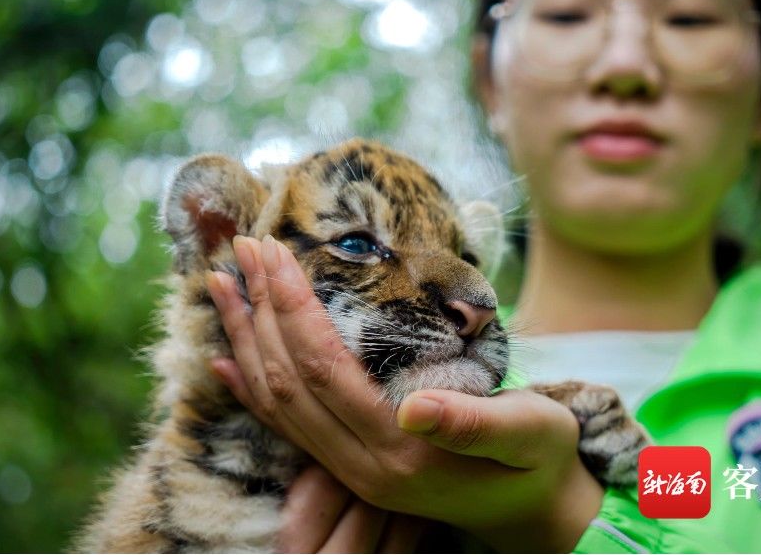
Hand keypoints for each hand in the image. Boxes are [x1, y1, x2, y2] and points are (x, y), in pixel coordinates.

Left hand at [206, 235, 603, 551]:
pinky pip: (286, 428)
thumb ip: (474, 425)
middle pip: (289, 379)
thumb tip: (415, 408)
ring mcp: (350, 471)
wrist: (533, 512)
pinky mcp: (349, 468)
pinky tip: (226, 361)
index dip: (293, 307)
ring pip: (277, 401)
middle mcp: (363, 465)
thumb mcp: (530, 435)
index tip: (273, 252)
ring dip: (246, 339)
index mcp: (402, 450)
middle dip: (260, 308)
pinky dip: (251, 390)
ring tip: (222, 286)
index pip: (326, 368)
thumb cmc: (538, 461)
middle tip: (242, 248)